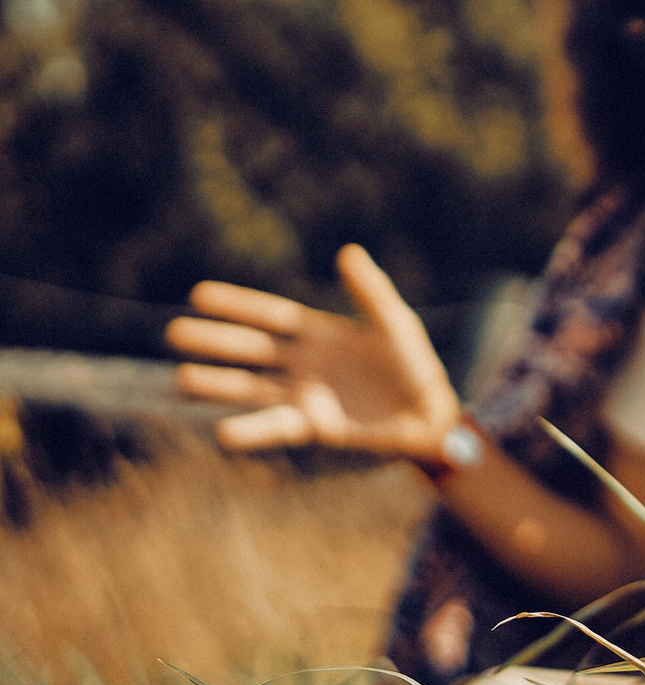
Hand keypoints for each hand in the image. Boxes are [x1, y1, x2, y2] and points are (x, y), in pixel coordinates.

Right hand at [168, 244, 461, 460]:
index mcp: (320, 334)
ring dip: (218, 384)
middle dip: (215, 341)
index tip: (198, 294)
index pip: (270, 316)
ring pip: (251, 387)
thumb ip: (370, 291)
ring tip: (181, 380)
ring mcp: (304, 395)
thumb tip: (347, 251)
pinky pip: (276, 427)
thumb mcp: (394, 323)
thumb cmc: (415, 366)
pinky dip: (252, 431)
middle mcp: (303, 364)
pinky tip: (223, 433)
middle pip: (251, 349)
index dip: (237, 306)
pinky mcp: (314, 426)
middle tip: (173, 332)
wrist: (430, 415)